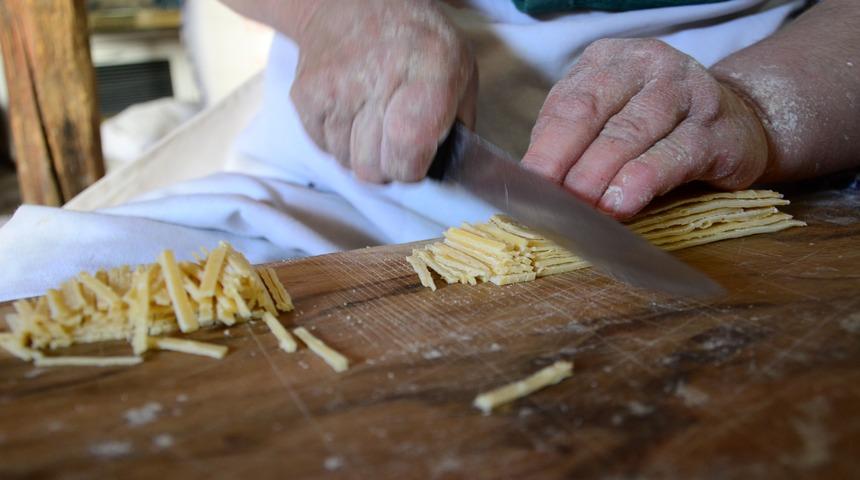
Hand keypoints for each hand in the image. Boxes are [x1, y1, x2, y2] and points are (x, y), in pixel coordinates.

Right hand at [291, 0, 476, 181]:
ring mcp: (336, 90)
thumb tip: (446, 167)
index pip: (408, 152)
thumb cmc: (416, 41)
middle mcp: (378, 81)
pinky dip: (338, 140)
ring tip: (373, 121)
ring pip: (346, 161)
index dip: (412, 168)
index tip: (417, 159)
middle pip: (373, 168)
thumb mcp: (460, 70)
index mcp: (428, 75)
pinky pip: (323, 147)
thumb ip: (460, 123)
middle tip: (395, 143)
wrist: (353, 1)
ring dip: (361, 153)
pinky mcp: (305, 97)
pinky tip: (351, 113)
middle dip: (387, 166)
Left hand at [521, 38, 768, 218]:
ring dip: (600, 175)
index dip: (546, 148)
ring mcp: (688, 92)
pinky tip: (623, 203)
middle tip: (551, 200)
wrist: (739, 121)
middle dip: (567, 162)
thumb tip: (534, 182)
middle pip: (594, 114)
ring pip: (632, 134)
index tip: (528, 184)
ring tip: (582, 207)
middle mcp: (649, 66)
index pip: (569, 104)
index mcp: (610, 60)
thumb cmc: (656, 127)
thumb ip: (571, 140)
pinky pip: (675, 155)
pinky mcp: (718, 129)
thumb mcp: (608, 117)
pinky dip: (643, 181)